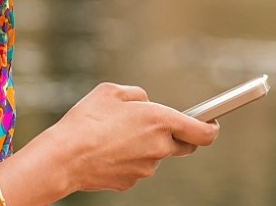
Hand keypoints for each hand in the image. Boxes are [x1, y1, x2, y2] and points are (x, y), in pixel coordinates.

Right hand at [22, 82, 219, 192]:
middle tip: (157, 125)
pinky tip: (108, 150)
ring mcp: (146, 168)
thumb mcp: (111, 91)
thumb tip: (145, 103)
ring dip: (146, 145)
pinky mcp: (130, 182)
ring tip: (116, 135)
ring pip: (156, 155)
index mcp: (160, 120)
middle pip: (184, 146)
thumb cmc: (86, 120)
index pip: (204, 132)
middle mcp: (159, 147)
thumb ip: (137, 95)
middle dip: (177, 136)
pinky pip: (137, 167)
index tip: (212, 123)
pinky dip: (129, 159)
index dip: (212, 127)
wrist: (63, 157)